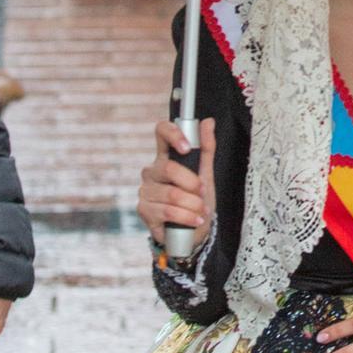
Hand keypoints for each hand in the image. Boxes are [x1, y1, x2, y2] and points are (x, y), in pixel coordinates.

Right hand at [138, 118, 215, 249]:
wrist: (194, 231)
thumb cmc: (197, 198)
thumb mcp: (205, 172)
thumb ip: (206, 148)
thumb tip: (208, 122)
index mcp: (165, 157)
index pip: (161, 133)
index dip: (173, 135)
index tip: (186, 147)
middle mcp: (151, 171)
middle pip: (169, 168)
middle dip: (192, 183)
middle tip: (202, 192)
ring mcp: (145, 191)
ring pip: (172, 194)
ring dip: (193, 205)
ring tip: (200, 210)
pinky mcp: (143, 211)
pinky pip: (168, 212)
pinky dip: (187, 217)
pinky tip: (193, 220)